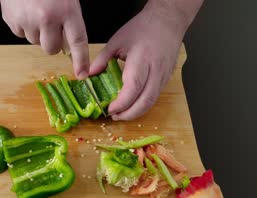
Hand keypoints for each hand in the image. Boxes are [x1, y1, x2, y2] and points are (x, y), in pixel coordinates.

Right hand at [0, 0, 89, 78]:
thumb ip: (70, 18)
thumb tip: (68, 46)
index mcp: (66, 9)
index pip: (77, 41)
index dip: (81, 60)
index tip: (83, 74)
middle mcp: (47, 18)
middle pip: (52, 49)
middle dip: (53, 42)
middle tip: (52, 25)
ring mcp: (26, 20)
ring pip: (35, 41)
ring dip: (37, 32)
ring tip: (36, 10)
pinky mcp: (11, 20)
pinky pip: (20, 33)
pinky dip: (23, 25)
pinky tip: (25, 9)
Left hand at [89, 1, 197, 119]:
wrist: (167, 21)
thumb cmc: (142, 29)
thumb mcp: (116, 41)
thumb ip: (102, 59)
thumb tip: (89, 75)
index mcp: (141, 60)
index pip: (133, 87)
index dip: (122, 102)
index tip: (109, 109)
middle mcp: (155, 70)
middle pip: (145, 100)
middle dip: (129, 114)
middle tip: (114, 116)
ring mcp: (163, 76)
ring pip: (152, 101)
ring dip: (136, 112)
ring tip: (121, 114)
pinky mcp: (166, 78)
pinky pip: (155, 96)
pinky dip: (143, 104)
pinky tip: (132, 105)